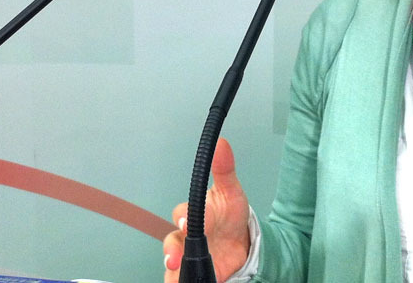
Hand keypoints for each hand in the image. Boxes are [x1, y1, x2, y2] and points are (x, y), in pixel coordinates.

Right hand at [163, 138, 251, 282]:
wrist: (241, 245)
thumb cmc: (230, 216)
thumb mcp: (231, 193)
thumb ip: (225, 170)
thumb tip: (221, 143)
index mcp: (192, 215)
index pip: (182, 214)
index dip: (183, 218)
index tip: (187, 223)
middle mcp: (184, 236)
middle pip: (171, 242)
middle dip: (172, 250)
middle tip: (176, 258)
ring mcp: (187, 256)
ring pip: (172, 262)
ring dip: (172, 269)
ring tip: (177, 273)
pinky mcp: (192, 273)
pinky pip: (179, 279)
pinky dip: (179, 281)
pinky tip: (189, 281)